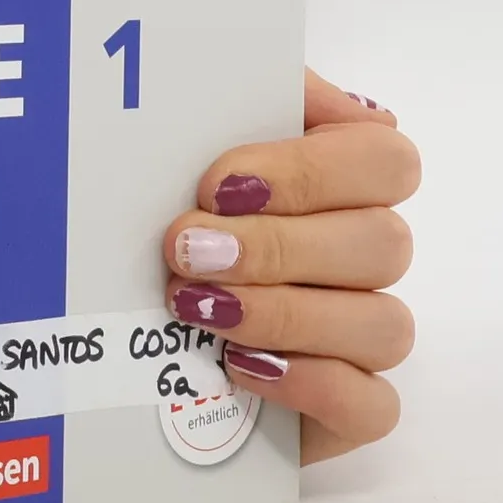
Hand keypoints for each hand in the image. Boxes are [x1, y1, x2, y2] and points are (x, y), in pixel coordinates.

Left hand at [162, 69, 417, 464]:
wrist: (115, 317)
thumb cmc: (174, 210)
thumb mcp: (197, 138)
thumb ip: (255, 93)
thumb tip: (340, 102)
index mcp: (345, 180)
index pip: (387, 160)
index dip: (309, 172)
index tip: (219, 185)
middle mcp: (366, 254)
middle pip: (384, 244)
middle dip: (278, 247)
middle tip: (187, 250)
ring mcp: (364, 336)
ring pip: (384, 325)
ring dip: (286, 313)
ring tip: (199, 307)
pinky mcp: (351, 409)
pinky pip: (373, 406)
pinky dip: (311, 385)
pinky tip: (242, 367)